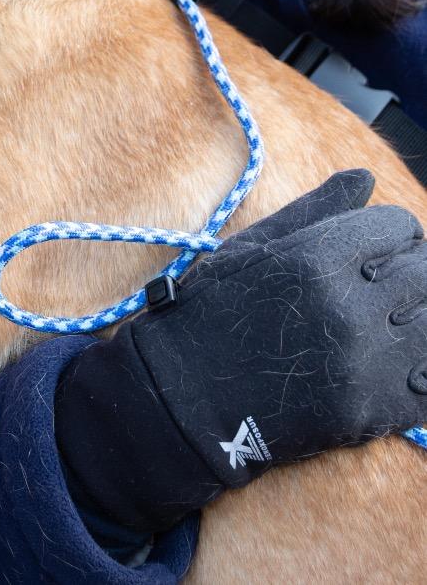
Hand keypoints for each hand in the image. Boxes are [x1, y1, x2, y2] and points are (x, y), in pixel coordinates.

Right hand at [55, 169, 426, 534]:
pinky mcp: (369, 410)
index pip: (399, 226)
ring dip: (417, 321)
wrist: (184, 395)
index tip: (374, 249)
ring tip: (385, 326)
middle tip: (378, 289)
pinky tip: (392, 368)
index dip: (389, 233)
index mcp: (315, 257)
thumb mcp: (250, 248)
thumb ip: (314, 211)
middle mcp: (347, 305)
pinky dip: (419, 374)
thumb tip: (364, 177)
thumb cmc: (211, 310)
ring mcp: (362, 361)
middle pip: (424, 273)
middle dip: (407, 273)